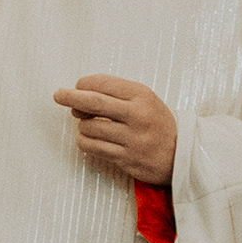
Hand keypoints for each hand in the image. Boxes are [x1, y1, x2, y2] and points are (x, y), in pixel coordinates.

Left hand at [54, 75, 176, 186]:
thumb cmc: (157, 124)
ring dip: (82, 126)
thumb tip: (78, 95)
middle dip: (71, 97)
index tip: (76, 88)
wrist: (183, 154)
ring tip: (90, 126)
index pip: (103, 83)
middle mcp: (137, 116)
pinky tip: (90, 139)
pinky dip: (85, 142)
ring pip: (90, 128)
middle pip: (94, 103)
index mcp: (142, 96)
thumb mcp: (144, 100)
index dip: (83, 84)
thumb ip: (115, 94)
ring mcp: (132, 139)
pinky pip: (93, 148)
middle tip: (58, 95)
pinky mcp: (126, 159)